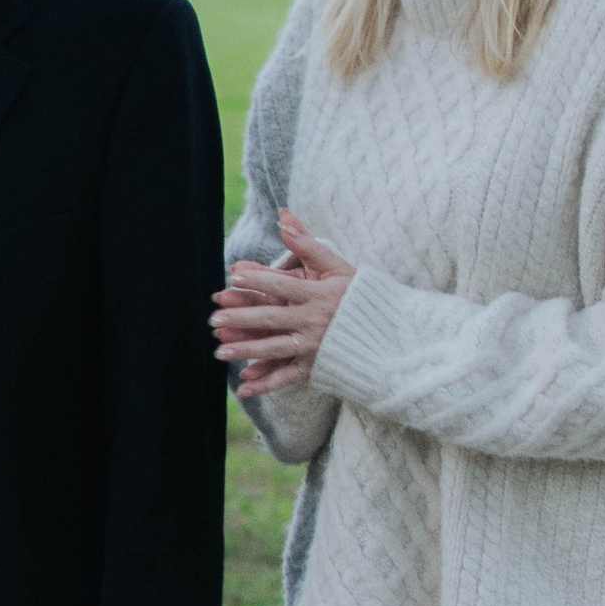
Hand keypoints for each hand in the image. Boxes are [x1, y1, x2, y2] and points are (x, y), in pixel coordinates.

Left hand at [211, 215, 356, 396]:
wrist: (391, 336)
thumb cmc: (362, 297)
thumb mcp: (340, 267)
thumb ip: (309, 245)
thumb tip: (284, 219)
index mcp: (319, 295)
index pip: (284, 285)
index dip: (259, 279)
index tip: (233, 275)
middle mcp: (315, 321)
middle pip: (272, 319)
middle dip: (241, 318)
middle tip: (213, 319)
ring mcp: (315, 347)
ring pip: (275, 349)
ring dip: (246, 350)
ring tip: (219, 351)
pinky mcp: (316, 367)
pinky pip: (287, 377)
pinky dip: (265, 384)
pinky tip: (242, 386)